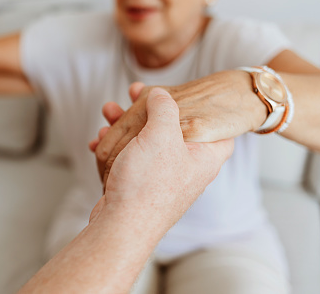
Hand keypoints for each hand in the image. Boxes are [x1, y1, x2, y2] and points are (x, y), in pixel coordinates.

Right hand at [92, 70, 264, 182]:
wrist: (122, 225)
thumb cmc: (148, 184)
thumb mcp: (161, 134)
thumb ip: (164, 107)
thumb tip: (161, 94)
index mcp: (204, 157)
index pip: (219, 128)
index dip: (207, 109)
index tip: (192, 96)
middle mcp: (188, 168)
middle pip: (175, 128)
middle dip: (150, 110)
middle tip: (134, 95)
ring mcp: (164, 177)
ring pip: (148, 141)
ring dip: (126, 125)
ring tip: (108, 112)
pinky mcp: (142, 185)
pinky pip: (132, 157)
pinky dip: (116, 146)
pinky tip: (100, 140)